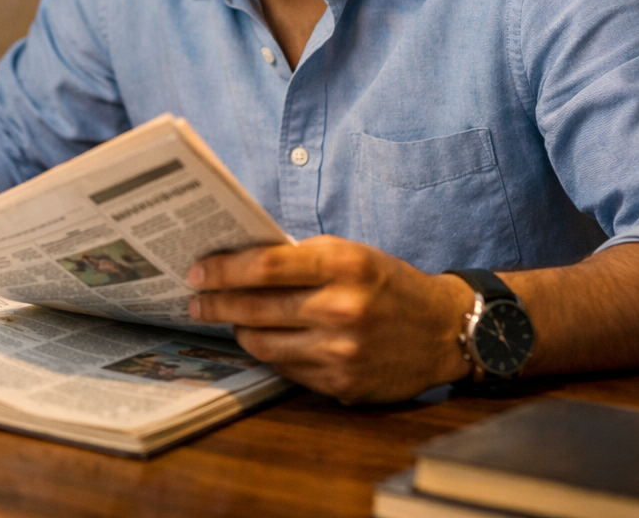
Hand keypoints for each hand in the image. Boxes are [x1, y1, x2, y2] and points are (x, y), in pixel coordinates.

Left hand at [186, 235, 471, 402]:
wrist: (443, 330)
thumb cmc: (388, 284)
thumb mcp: (352, 254)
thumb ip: (301, 258)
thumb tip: (237, 261)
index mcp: (343, 265)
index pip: (265, 266)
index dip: (223, 269)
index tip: (197, 271)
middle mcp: (341, 308)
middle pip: (255, 307)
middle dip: (215, 303)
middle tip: (195, 300)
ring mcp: (341, 351)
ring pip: (262, 342)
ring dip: (239, 329)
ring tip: (231, 319)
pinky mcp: (341, 383)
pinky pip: (284, 368)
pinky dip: (270, 352)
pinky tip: (266, 339)